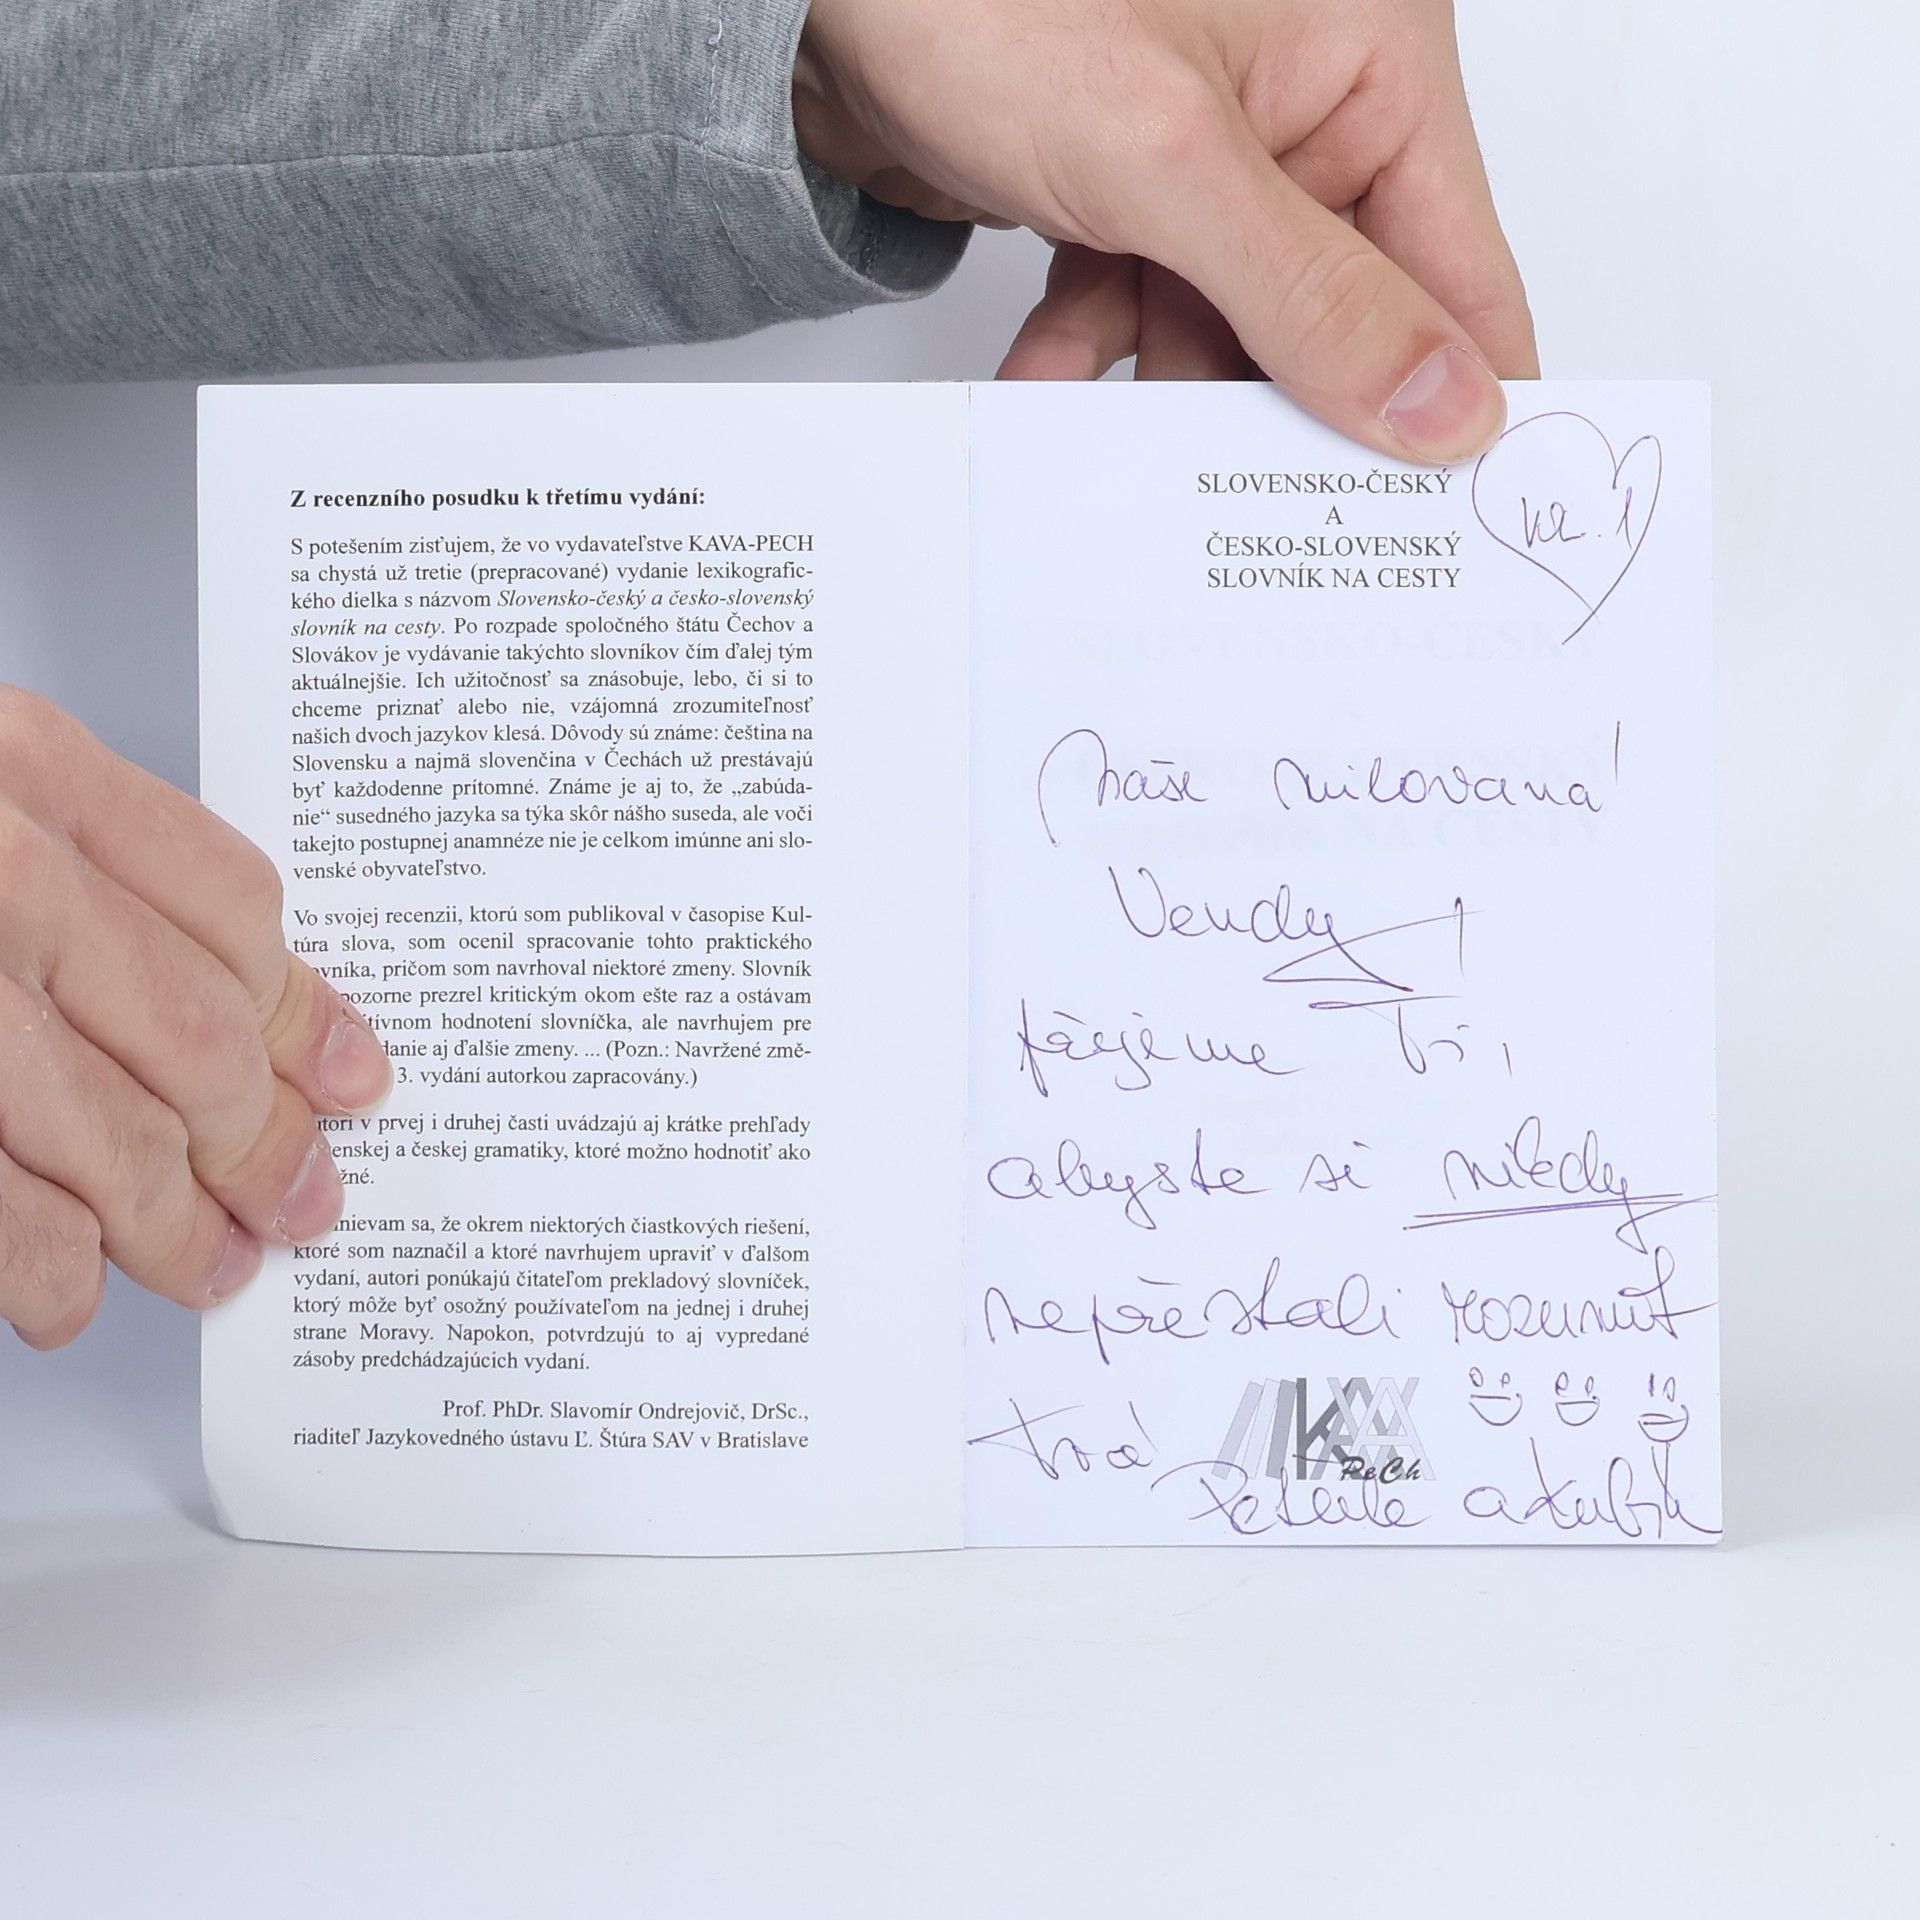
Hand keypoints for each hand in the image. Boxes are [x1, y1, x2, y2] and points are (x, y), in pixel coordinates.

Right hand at [0, 687, 391, 1348]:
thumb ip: (81, 871)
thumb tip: (253, 1014)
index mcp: (15, 764)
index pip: (233, 907)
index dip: (309, 1009)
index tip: (352, 1076)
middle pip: (196, 1038)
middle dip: (263, 1146)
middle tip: (301, 1202)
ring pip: (114, 1140)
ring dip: (177, 1228)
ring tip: (211, 1264)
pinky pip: (4, 1215)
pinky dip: (52, 1271)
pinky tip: (72, 1291)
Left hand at [795, 0, 1536, 459]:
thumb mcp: (1169, 159)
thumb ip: (1309, 294)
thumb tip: (1441, 405)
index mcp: (1371, 52)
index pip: (1459, 262)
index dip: (1459, 394)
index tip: (1446, 520)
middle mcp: (1305, 98)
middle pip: (1346, 309)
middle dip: (1293, 409)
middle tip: (1272, 513)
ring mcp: (1211, 151)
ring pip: (1235, 324)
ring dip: (1173, 393)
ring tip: (1136, 463)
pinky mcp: (1127, 187)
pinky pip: (1142, 303)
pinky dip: (1098, 353)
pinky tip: (1053, 391)